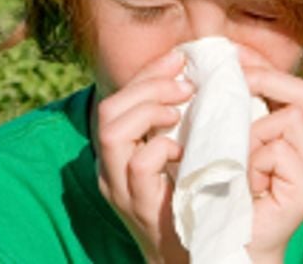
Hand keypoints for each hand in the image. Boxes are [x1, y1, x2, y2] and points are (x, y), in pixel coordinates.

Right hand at [94, 50, 192, 263]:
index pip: (116, 99)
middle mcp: (109, 169)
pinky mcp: (140, 206)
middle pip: (108, 109)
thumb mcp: (177, 156)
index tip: (179, 58)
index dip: (147, 73)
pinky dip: (162, 146)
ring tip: (181, 111)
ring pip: (112, 132)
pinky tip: (183, 148)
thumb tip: (193, 76)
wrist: (192, 255)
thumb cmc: (191, 199)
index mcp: (117, 153)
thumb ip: (175, 123)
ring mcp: (121, 188)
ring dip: (150, 110)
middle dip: (148, 85)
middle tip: (186, 84)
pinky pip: (140, 164)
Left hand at [239, 47, 302, 262]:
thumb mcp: (234, 141)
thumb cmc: (227, 191)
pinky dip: (252, 160)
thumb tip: (227, 62)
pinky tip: (242, 180)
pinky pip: (279, 150)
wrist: (231, 243)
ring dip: (252, 132)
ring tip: (235, 156)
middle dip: (264, 81)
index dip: (266, 67)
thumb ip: (241, 109)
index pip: (299, 88)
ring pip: (290, 118)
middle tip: (228, 82)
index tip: (232, 56)